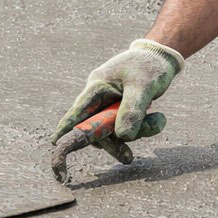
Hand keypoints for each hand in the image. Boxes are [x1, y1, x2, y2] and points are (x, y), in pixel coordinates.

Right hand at [53, 38, 182, 162]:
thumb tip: (123, 137)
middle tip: (127, 158)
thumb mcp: (143, 87)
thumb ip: (132, 111)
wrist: (162, 58)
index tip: (55, 143)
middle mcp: (100, 98)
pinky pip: (127, 127)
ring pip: (114, 131)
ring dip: (136, 132)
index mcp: (98, 86)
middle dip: (114, 143)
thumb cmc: (148, 66)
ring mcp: (110, 105)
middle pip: (97, 128)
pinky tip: (158, 118)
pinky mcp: (122, 110)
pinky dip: (143, 127)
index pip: (78, 111)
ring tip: (158, 120)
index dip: (66, 128)